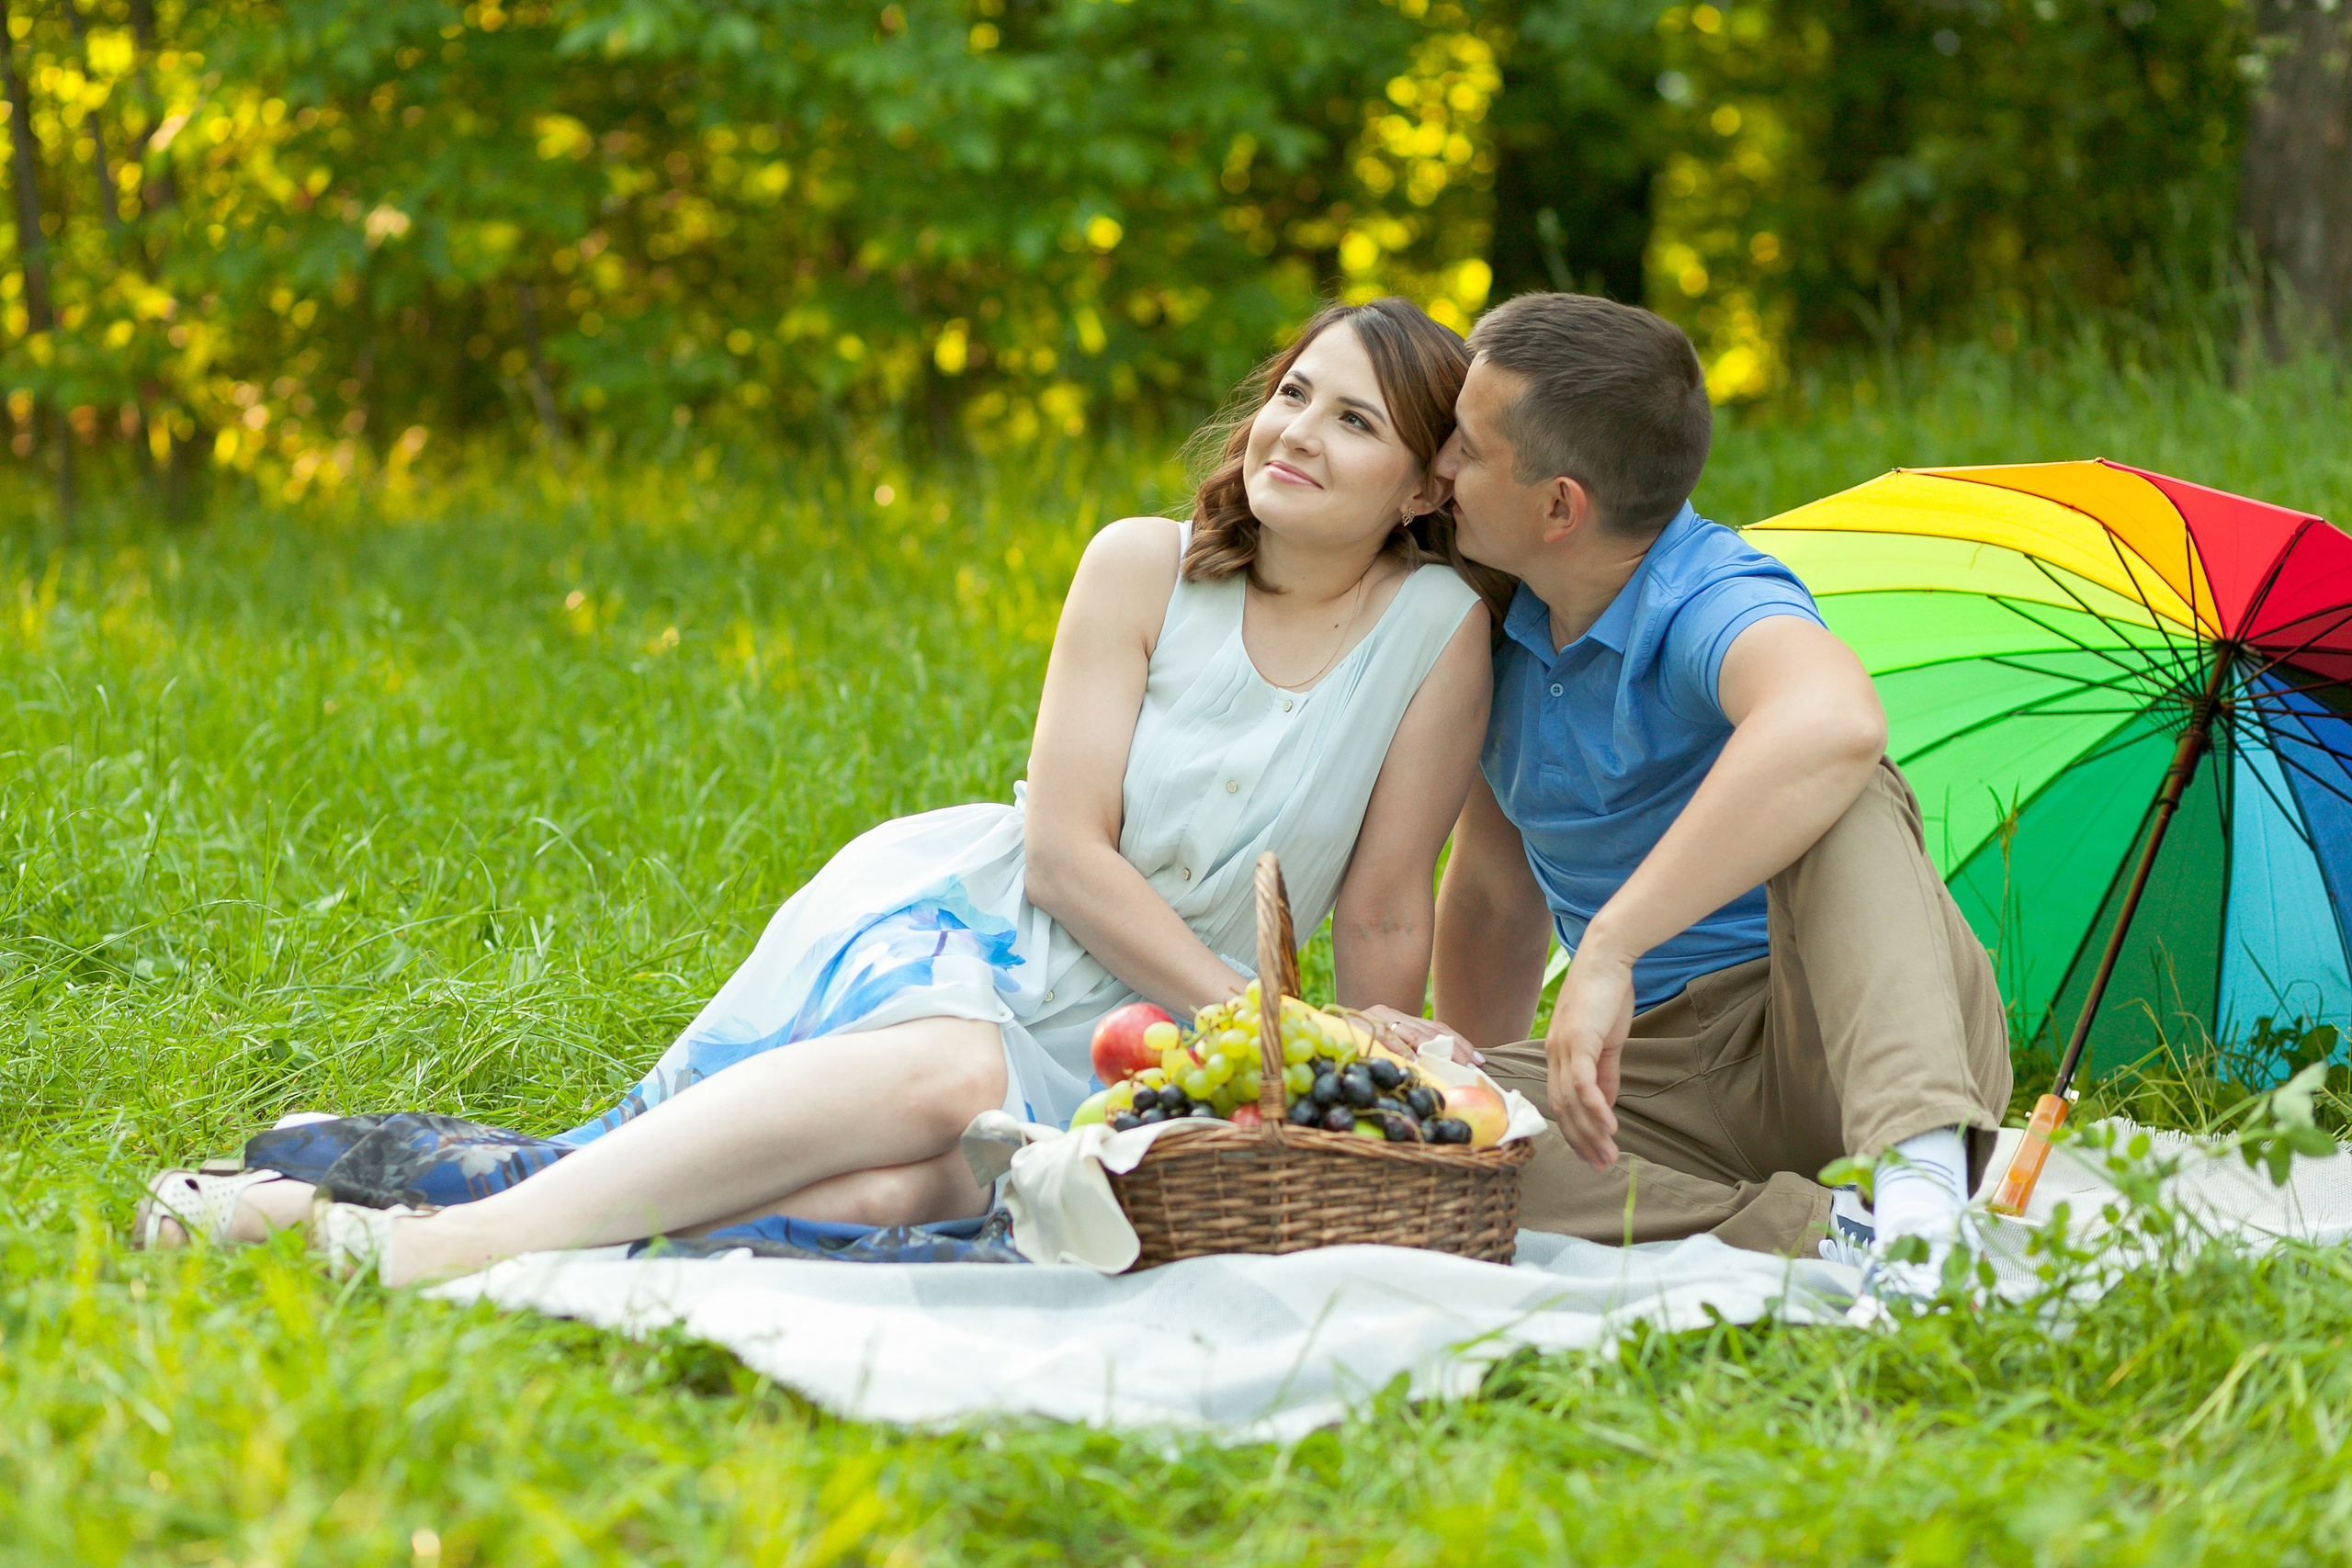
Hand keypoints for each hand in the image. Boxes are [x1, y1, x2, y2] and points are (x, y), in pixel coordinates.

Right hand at [1358, 1004, 1481, 1065]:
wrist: (1315, 1029)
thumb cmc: (1353, 1048)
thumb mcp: (1385, 1048)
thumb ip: (1409, 1053)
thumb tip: (1444, 1075)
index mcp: (1399, 1017)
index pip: (1437, 1028)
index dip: (1460, 1044)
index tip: (1479, 1062)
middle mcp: (1389, 1014)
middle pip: (1431, 1031)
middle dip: (1455, 1051)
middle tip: (1471, 1069)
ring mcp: (1374, 1018)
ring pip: (1413, 1033)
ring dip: (1436, 1052)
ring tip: (1454, 1068)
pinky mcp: (1361, 1026)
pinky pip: (1386, 1039)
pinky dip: (1402, 1051)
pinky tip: (1416, 1063)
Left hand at [1543, 946, 1634, 1168]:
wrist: (1606, 959)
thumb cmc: (1606, 996)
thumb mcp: (1607, 1042)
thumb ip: (1606, 1074)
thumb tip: (1607, 1104)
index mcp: (1558, 1056)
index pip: (1562, 1104)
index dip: (1576, 1132)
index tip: (1593, 1154)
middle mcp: (1554, 1056)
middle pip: (1563, 1109)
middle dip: (1582, 1141)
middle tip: (1601, 1165)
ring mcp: (1563, 1048)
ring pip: (1572, 1101)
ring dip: (1591, 1132)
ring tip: (1609, 1155)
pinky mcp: (1578, 1041)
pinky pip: (1583, 1082)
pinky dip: (1595, 1107)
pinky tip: (1608, 1127)